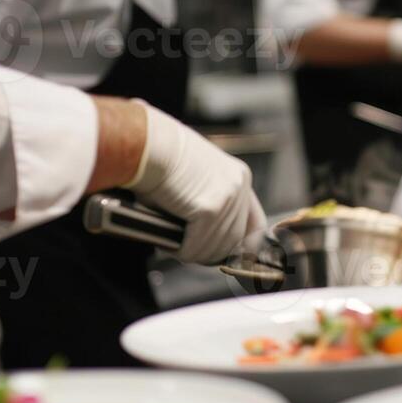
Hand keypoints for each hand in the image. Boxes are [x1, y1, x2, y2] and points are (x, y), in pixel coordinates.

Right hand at [126, 101, 267, 263]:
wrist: (146, 143)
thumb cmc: (158, 156)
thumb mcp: (193, 177)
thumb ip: (205, 201)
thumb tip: (202, 235)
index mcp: (238, 176)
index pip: (255, 224)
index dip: (243, 246)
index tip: (232, 259)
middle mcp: (239, 187)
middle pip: (234, 241)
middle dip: (209, 252)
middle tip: (186, 250)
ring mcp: (227, 198)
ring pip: (214, 248)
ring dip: (191, 252)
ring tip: (171, 242)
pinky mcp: (210, 209)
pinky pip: (196, 246)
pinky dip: (181, 250)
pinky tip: (167, 241)